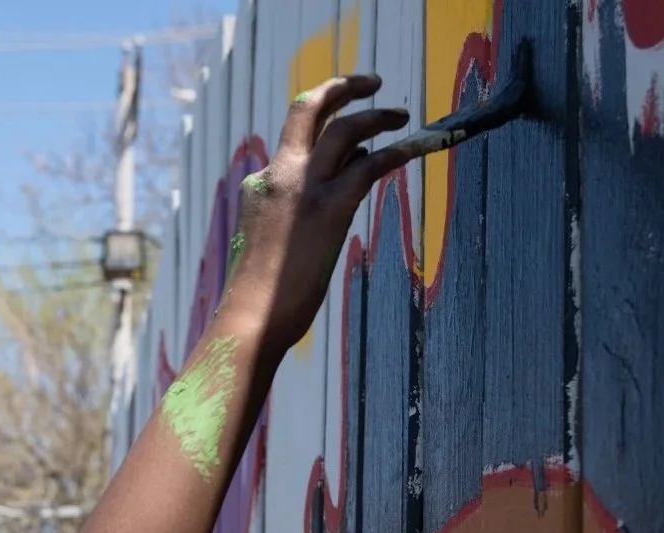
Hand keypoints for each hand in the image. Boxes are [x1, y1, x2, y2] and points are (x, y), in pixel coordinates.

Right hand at [225, 74, 409, 358]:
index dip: (323, 133)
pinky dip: (395, 151)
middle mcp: (278, 176)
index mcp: (259, 186)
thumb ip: (285, 228)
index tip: (349, 135)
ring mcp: (302, 188)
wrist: (249, 319)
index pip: (293, 144)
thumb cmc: (257, 300)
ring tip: (401, 115)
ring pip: (343, 128)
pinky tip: (413, 146)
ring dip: (376, 114)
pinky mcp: (329, 208)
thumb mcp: (265, 251)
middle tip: (369, 82)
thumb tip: (314, 227)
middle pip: (307, 108)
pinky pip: (369, 165)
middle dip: (340, 88)